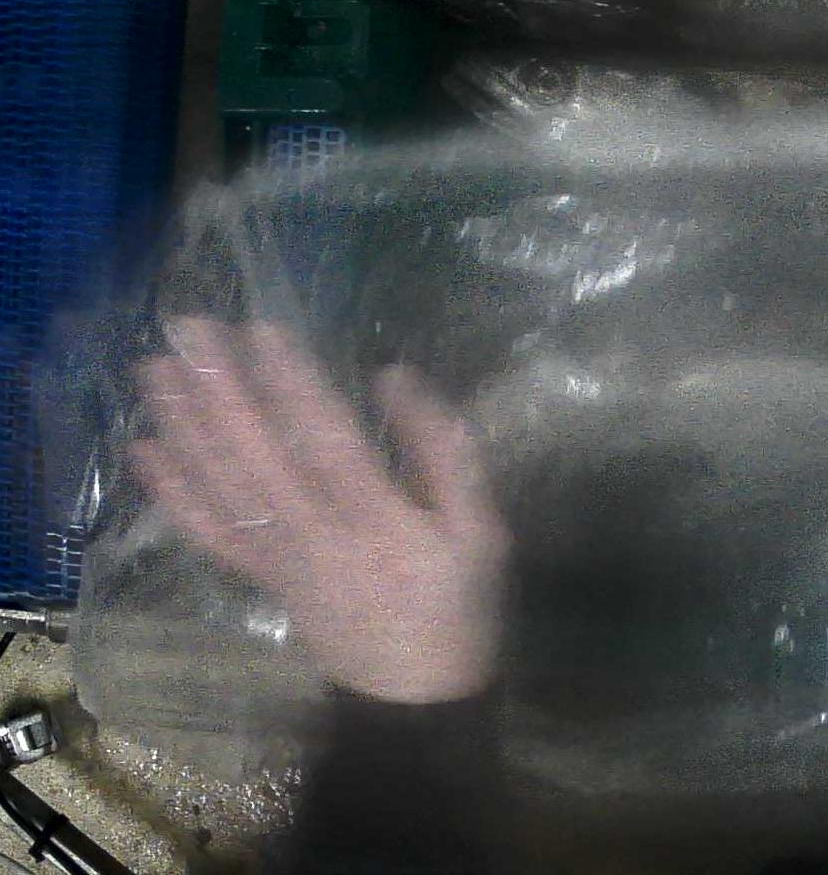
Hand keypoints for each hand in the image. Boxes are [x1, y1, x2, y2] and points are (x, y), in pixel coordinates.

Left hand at [132, 318, 510, 704]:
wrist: (416, 696)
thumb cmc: (459, 600)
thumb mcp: (483, 528)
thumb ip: (446, 452)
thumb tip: (396, 379)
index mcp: (379, 520)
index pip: (326, 439)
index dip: (291, 384)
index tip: (261, 328)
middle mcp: (317, 534)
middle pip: (258, 454)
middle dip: (220, 387)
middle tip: (186, 328)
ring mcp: (281, 558)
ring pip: (224, 486)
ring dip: (185, 424)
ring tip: (156, 368)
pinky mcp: (261, 577)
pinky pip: (210, 533)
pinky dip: (172, 492)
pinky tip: (146, 448)